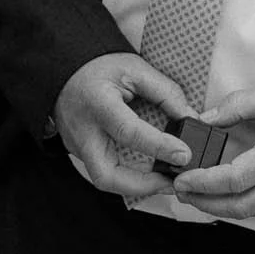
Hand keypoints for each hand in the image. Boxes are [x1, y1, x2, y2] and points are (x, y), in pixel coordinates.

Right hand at [53, 54, 196, 200]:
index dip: (159, 146)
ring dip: (136, 186)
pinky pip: (103, 171)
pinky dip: (127, 177)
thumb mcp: (135, 69)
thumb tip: (189, 118)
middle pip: (106, 175)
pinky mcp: (79, 152)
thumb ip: (165, 93)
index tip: (184, 154)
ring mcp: (77, 145)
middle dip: (142, 186)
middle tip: (170, 181)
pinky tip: (147, 172)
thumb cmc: (97, 67)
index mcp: (97, 103)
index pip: (129, 132)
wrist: (65, 70)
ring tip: (163, 180)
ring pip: (104, 180)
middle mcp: (83, 130)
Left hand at [171, 81, 254, 218]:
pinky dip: (239, 205)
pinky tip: (223, 194)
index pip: (236, 179)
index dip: (205, 182)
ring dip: (220, 207)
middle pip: (241, 206)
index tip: (183, 178)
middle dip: (205, 203)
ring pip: (252, 212)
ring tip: (195, 194)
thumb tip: (206, 118)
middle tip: (181, 191)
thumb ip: (238, 105)